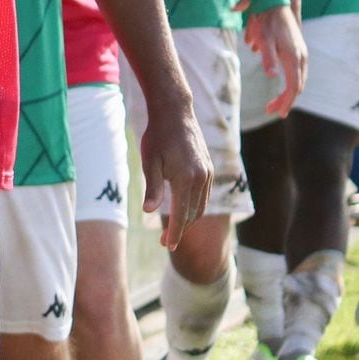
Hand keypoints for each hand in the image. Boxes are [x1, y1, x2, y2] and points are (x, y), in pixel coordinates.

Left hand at [137, 91, 211, 248]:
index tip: (168, 246)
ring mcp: (208, 174)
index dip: (175, 233)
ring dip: (188, 219)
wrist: (175, 113)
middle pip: (193, 214)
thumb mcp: (149, 161)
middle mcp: (201, 178)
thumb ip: (152, 187)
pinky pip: (204, 195)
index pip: (182, 214)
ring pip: (201, 206)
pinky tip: (182, 208)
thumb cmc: (157, 136)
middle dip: (180, 229)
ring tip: (173, 228)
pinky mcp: (209, 169)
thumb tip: (148, 211)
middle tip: (165, 241)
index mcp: (186, 178)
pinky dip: (194, 206)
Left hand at [244, 4, 307, 116]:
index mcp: (293, 57)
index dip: (286, 102)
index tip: (278, 113)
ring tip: (275, 104)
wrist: (277, 4)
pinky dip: (292, 84)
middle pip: (297, 87)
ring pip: (299, 80)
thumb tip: (270, 75)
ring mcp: (302, 54)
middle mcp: (301, 58)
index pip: (293, 87)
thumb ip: (268, 57)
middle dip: (286, 101)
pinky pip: (298, 73)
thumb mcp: (264, 39)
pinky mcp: (299, 51)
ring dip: (289, 94)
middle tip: (272, 111)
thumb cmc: (267, 22)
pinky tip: (283, 88)